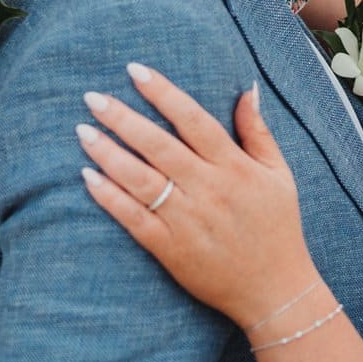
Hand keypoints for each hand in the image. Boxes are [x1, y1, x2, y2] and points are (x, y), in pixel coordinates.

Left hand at [77, 63, 318, 329]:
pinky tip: (88, 177)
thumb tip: (245, 89)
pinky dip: (110, 198)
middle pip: (159, 146)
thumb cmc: (278, 228)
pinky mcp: (170, 249)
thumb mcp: (279, 175)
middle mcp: (208, 190)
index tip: (135, 71)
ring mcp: (187, 220)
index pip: (193, 120)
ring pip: (140, 180)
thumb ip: (257, 132)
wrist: (275, 291)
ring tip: (83, 131)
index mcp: (234, 167)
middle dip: (123, 118)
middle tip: (92, 97)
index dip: (163, 93)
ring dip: (109, 154)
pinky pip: (133, 218)